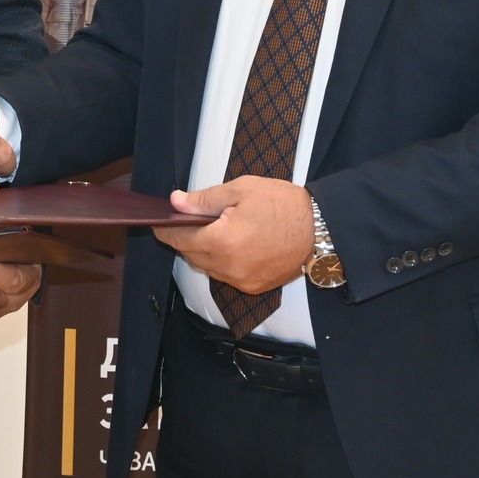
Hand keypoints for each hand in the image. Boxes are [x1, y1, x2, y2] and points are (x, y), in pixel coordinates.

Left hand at [152, 177, 313, 295]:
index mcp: (221, 240)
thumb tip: (176, 203)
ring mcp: (241, 280)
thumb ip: (204, 200)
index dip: (166, 230)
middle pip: (191, 255)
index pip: (179, 239)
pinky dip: (223, 261)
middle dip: (187, 238)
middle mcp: (227, 267)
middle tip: (191, 220)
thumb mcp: (240, 190)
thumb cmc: (283, 204)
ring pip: (208, 267)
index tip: (159, 223)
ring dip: (205, 250)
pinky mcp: (254, 287)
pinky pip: (226, 275)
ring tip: (217, 230)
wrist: (319, 228)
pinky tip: (234, 244)